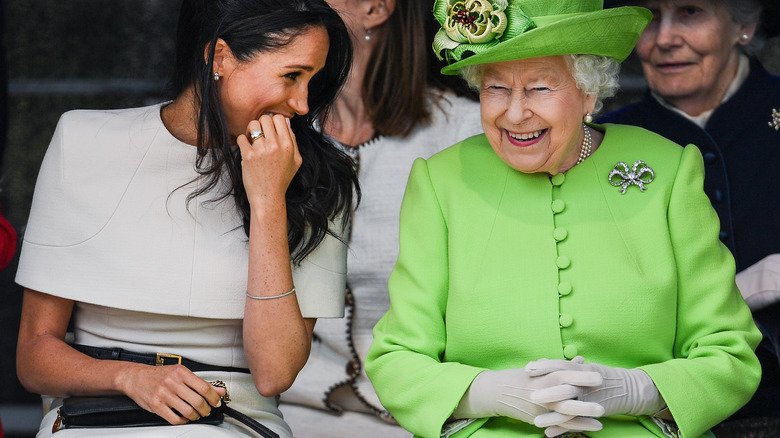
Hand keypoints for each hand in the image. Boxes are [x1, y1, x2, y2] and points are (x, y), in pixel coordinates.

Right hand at [119, 364, 226, 424]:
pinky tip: (183, 417)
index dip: (214, 398)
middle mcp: (172, 382)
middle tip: (206, 410)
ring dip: (195, 416)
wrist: (135, 377)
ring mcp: (164, 394)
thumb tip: (219, 390)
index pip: (204, 387)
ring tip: (196, 414)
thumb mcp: (180, 374)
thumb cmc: (159, 375)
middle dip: (206, 409)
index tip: (216, 402)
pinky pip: (174, 419)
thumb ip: (200, 383)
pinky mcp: (156, 405)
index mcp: (181, 372)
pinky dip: (183, 421)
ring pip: (188, 411)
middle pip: (198, 401)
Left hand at [237, 114, 301, 206]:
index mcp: (288, 145)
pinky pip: (241, 138)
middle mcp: (275, 145)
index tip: (270, 129)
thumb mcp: (296, 160)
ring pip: (252, 125)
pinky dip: (242, 141)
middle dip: (261, 124)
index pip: (279, 118)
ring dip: (251, 130)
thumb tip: (286, 121)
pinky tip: (247, 149)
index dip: (273, 121)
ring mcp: (261, 150)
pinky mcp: (248, 156)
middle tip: (259, 134)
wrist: (268, 196)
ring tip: (252, 139)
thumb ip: (293, 140)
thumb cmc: (282, 179)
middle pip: (265, 119)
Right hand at [453, 366, 603, 433]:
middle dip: (584, 397)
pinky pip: (561, 424)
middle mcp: (542, 391)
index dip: (581, 376)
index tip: (599, 376)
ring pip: (564, 412)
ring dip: (584, 414)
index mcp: (542, 376)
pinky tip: (593, 426)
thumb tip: (581, 360)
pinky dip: (577, 426)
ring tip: (601, 416)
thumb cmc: (521, 377)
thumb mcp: (540, 369)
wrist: (497, 392)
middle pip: (565, 394)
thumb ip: (562, 366)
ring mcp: (540, 407)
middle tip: (603, 400)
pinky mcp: (539, 418)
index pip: (564, 374)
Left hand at [527, 357, 664, 418]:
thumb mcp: (584, 367)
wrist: (628, 389)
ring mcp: (589, 398)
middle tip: (531, 396)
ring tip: (536, 422)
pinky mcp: (594, 412)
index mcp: (581, 368)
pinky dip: (563, 429)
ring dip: (552, 416)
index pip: (560, 365)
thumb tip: (543, 361)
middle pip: (564, 386)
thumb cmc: (602, 376)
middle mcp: (584, 382)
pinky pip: (576, 422)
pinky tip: (549, 433)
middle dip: (547, 392)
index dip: (544, 366)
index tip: (528, 368)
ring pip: (569, 408)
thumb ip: (564, 366)